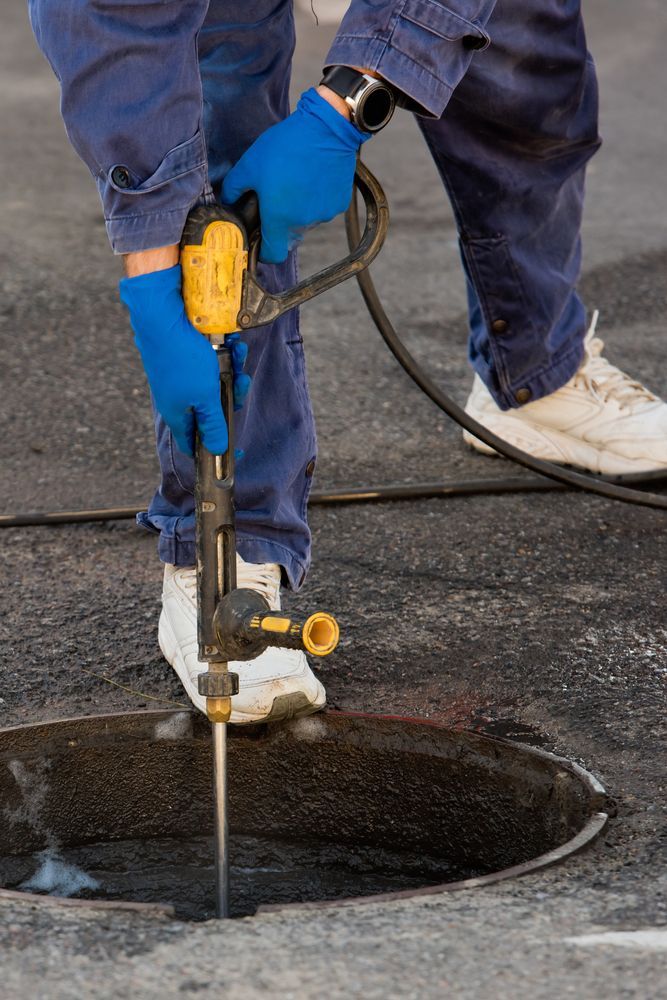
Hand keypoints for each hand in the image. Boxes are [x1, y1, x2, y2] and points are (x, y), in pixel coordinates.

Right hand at [119, 264, 249, 455]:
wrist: (161, 314)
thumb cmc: (181, 358)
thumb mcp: (205, 397)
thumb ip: (213, 423)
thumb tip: (216, 450)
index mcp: (178, 414)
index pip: (194, 444)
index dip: (215, 448)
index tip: (237, 447)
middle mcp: (178, 397)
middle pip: (213, 408)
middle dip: (232, 394)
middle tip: (241, 381)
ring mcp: (182, 377)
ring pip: (216, 382)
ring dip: (232, 368)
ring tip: (237, 352)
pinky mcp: (186, 357)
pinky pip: (212, 361)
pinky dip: (224, 352)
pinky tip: (230, 342)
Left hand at [222, 87, 370, 263]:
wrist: (326, 129)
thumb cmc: (286, 146)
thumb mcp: (250, 164)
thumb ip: (233, 187)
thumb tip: (227, 200)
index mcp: (279, 217)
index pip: (273, 255)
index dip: (265, 252)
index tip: (262, 241)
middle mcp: (303, 222)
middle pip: (290, 238)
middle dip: (281, 226)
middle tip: (277, 201)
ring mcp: (324, 214)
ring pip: (307, 224)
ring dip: (300, 212)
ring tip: (296, 183)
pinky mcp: (339, 204)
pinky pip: (323, 210)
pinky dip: (317, 201)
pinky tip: (312, 179)